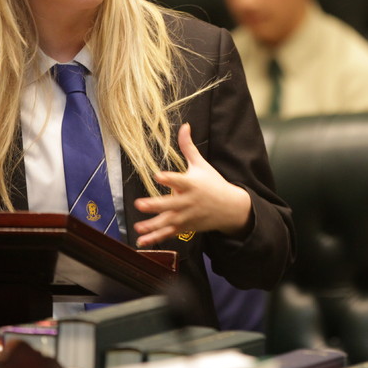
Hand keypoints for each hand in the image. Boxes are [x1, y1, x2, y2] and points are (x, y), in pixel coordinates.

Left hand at [133, 123, 251, 246]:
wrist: (230, 208)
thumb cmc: (213, 183)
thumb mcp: (201, 164)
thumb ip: (188, 147)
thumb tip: (184, 126)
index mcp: (192, 184)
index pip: (179, 180)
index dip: (168, 178)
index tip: (158, 175)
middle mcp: (188, 201)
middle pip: (170, 204)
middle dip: (155, 205)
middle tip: (140, 204)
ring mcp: (186, 216)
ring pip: (167, 222)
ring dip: (152, 225)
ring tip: (138, 227)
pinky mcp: (185, 227)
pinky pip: (168, 234)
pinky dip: (155, 238)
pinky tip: (141, 241)